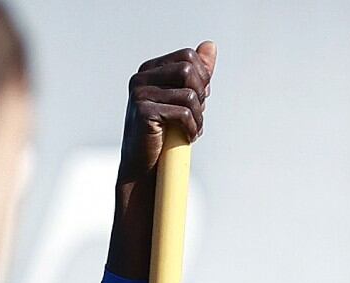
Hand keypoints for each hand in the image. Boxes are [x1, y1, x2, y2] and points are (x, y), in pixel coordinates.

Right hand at [110, 42, 217, 277]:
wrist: (144, 169)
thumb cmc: (165, 134)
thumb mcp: (184, 99)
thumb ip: (197, 73)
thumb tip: (210, 46)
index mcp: (149, 71)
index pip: (188, 57)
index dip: (202, 77)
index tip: (200, 100)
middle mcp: (140, 78)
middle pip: (189, 69)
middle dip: (201, 94)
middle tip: (197, 115)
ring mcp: (139, 94)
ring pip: (189, 93)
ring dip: (199, 115)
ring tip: (193, 130)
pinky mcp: (143, 112)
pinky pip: (183, 112)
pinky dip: (192, 127)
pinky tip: (187, 138)